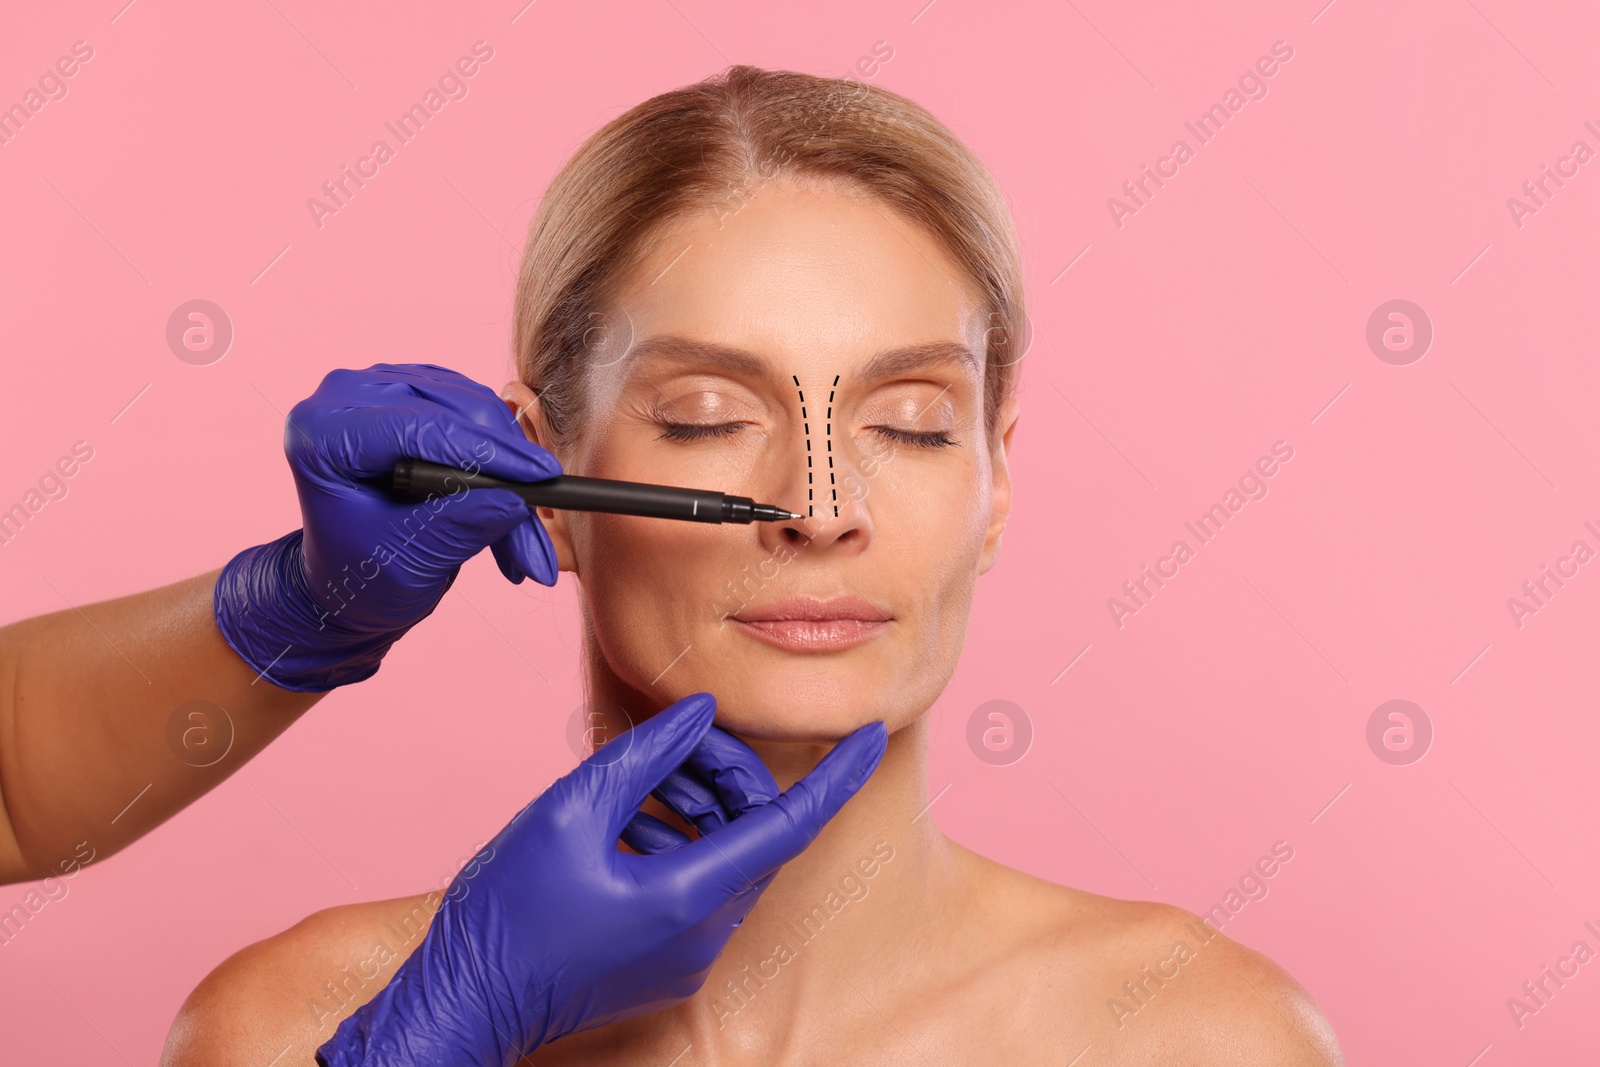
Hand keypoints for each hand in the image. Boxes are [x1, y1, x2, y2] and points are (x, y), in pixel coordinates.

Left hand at [214, 363, 560, 690]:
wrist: (347, 576)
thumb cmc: (357, 575)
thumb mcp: (407, 561)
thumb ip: (457, 527)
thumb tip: (516, 502)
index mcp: (322, 431)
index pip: (420, 426)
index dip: (488, 453)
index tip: (541, 480)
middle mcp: (346, 395)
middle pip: (454, 408)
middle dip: (506, 467)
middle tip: (537, 524)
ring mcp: (380, 386)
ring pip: (475, 406)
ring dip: (511, 466)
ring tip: (523, 536)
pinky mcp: (413, 391)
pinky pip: (477, 410)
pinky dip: (501, 455)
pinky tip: (509, 503)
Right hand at [315, 692, 888, 1066]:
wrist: (466, 998)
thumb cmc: (508, 909)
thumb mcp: (570, 808)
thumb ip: (647, 754)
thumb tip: (703, 714)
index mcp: (689, 897)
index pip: (791, 824)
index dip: (838, 774)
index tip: (873, 733)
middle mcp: (703, 936)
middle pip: (755, 833)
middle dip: (729, 777)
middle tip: (675, 746)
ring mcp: (688, 959)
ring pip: (728, 859)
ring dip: (697, 810)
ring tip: (634, 790)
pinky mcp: (668, 967)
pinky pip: (700, 889)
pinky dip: (678, 845)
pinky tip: (624, 831)